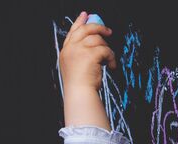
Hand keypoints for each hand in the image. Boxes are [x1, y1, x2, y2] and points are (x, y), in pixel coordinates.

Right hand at [59, 12, 115, 129]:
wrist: (80, 94)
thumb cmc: (79, 85)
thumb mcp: (75, 67)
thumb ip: (80, 54)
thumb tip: (95, 42)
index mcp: (66, 52)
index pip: (73, 32)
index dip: (80, 22)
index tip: (85, 15)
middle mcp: (71, 49)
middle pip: (86, 29)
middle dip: (98, 28)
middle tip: (108, 32)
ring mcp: (79, 50)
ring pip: (98, 40)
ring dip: (107, 49)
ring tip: (108, 60)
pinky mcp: (90, 54)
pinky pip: (106, 50)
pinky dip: (112, 58)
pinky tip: (112, 66)